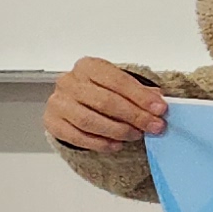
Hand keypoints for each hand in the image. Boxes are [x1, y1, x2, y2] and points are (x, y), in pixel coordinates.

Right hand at [43, 58, 169, 150]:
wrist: (74, 101)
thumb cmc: (100, 90)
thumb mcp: (121, 84)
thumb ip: (139, 91)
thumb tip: (158, 102)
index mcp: (88, 66)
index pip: (117, 81)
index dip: (141, 96)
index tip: (160, 109)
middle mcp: (69, 82)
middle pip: (105, 101)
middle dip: (134, 116)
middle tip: (153, 126)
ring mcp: (58, 103)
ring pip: (89, 121)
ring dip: (118, 131)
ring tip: (136, 135)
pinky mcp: (52, 122)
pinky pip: (77, 137)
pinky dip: (99, 143)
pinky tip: (116, 145)